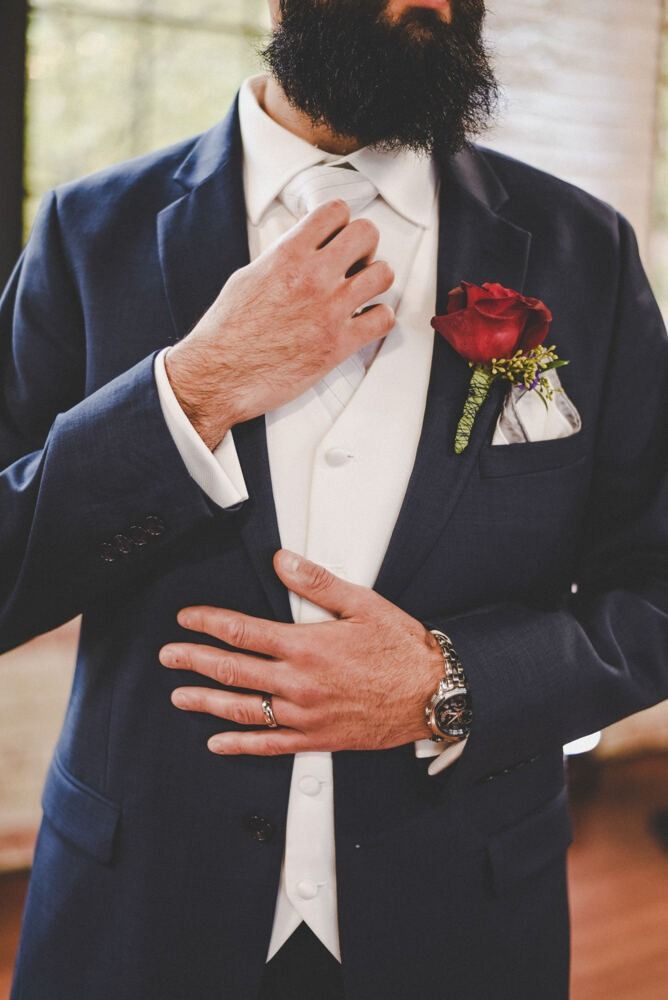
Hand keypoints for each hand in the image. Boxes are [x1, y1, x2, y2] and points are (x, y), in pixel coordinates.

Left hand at [158, 549, 443, 755]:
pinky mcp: (316, 738)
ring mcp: (305, 714)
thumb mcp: (362, 603)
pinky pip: (269, 745)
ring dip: (206, 701)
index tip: (188, 619)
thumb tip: (283, 562)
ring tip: (180, 696)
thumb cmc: (401, 649)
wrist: (431, 694)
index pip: (243, 632)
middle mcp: (299, 683)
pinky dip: (240, 745)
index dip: (209, 623)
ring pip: (243, 709)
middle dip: (194, 660)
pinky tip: (219, 743)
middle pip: (232, 670)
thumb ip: (317, 582)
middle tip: (169, 655)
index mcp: (306, 646)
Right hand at [163, 200, 394, 448]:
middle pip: (367, 234)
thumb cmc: (227, 331)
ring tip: (360, 293)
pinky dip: (378, 319)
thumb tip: (302, 251)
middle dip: (364, 246)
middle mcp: (313, 277)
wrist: (219, 374)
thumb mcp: (249, 277)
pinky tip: (363, 322)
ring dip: (375, 282)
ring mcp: (330, 310)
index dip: (340, 223)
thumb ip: (282, 258)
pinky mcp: (339, 344)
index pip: (335, 211)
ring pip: (383, 274)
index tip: (336, 237)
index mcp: (287, 255)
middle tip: (354, 263)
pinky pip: (383, 319)